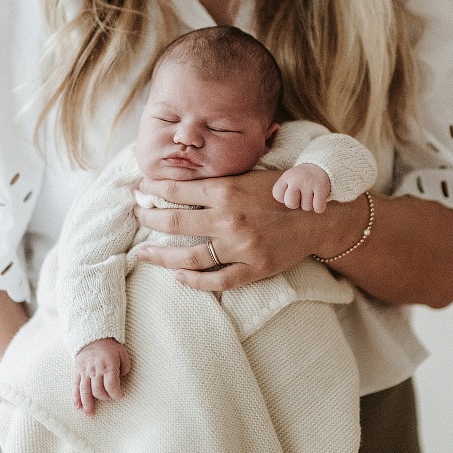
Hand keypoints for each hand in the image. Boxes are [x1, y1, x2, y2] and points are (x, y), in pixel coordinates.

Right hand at [74, 338, 131, 415]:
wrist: (93, 335)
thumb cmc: (110, 345)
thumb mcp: (122, 353)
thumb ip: (125, 367)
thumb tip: (121, 379)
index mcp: (108, 366)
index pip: (112, 386)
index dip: (117, 394)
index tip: (121, 395)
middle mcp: (96, 370)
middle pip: (99, 391)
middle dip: (106, 398)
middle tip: (110, 397)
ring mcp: (85, 372)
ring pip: (85, 392)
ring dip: (88, 404)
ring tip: (90, 415)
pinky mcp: (78, 371)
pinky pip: (76, 386)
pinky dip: (76, 397)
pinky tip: (77, 406)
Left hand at [134, 169, 365, 291]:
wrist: (318, 216)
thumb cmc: (283, 191)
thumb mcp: (251, 174)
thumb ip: (220, 177)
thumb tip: (185, 172)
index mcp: (228, 190)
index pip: (179, 189)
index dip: (154, 189)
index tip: (139, 188)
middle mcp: (229, 219)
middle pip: (176, 222)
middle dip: (149, 218)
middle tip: (135, 215)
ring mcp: (240, 247)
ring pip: (189, 256)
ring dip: (161, 255)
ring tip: (143, 252)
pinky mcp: (252, 269)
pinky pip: (216, 281)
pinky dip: (193, 281)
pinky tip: (178, 276)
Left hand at [272, 163, 330, 212]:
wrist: (320, 167)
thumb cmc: (301, 180)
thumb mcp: (289, 180)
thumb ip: (282, 192)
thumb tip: (285, 210)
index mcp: (286, 177)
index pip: (278, 196)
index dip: (284, 198)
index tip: (290, 192)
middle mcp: (296, 179)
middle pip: (290, 204)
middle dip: (296, 204)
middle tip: (301, 197)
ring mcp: (309, 183)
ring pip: (306, 207)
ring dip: (309, 204)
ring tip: (311, 194)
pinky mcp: (321, 188)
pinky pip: (318, 208)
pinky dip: (319, 207)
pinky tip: (318, 199)